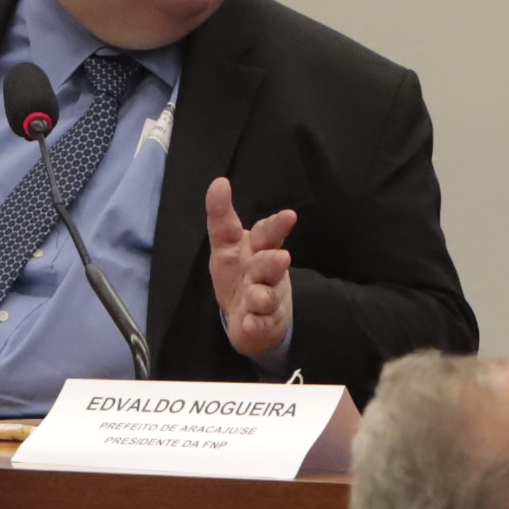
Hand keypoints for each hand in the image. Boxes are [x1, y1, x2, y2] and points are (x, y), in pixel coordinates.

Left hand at [204, 178, 296, 364]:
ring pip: (266, 295)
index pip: (265, 233)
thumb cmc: (240, 272)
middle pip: (269, 264)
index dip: (276, 225)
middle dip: (273, 261)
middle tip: (282, 257)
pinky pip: (259, 324)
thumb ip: (222, 216)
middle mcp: (263, 271)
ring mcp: (266, 297)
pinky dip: (255, 325)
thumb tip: (219, 182)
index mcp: (256, 249)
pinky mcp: (263, 322)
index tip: (289, 216)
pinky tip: (249, 324)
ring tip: (258, 297)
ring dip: (263, 296)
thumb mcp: (226, 244)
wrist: (254, 317)